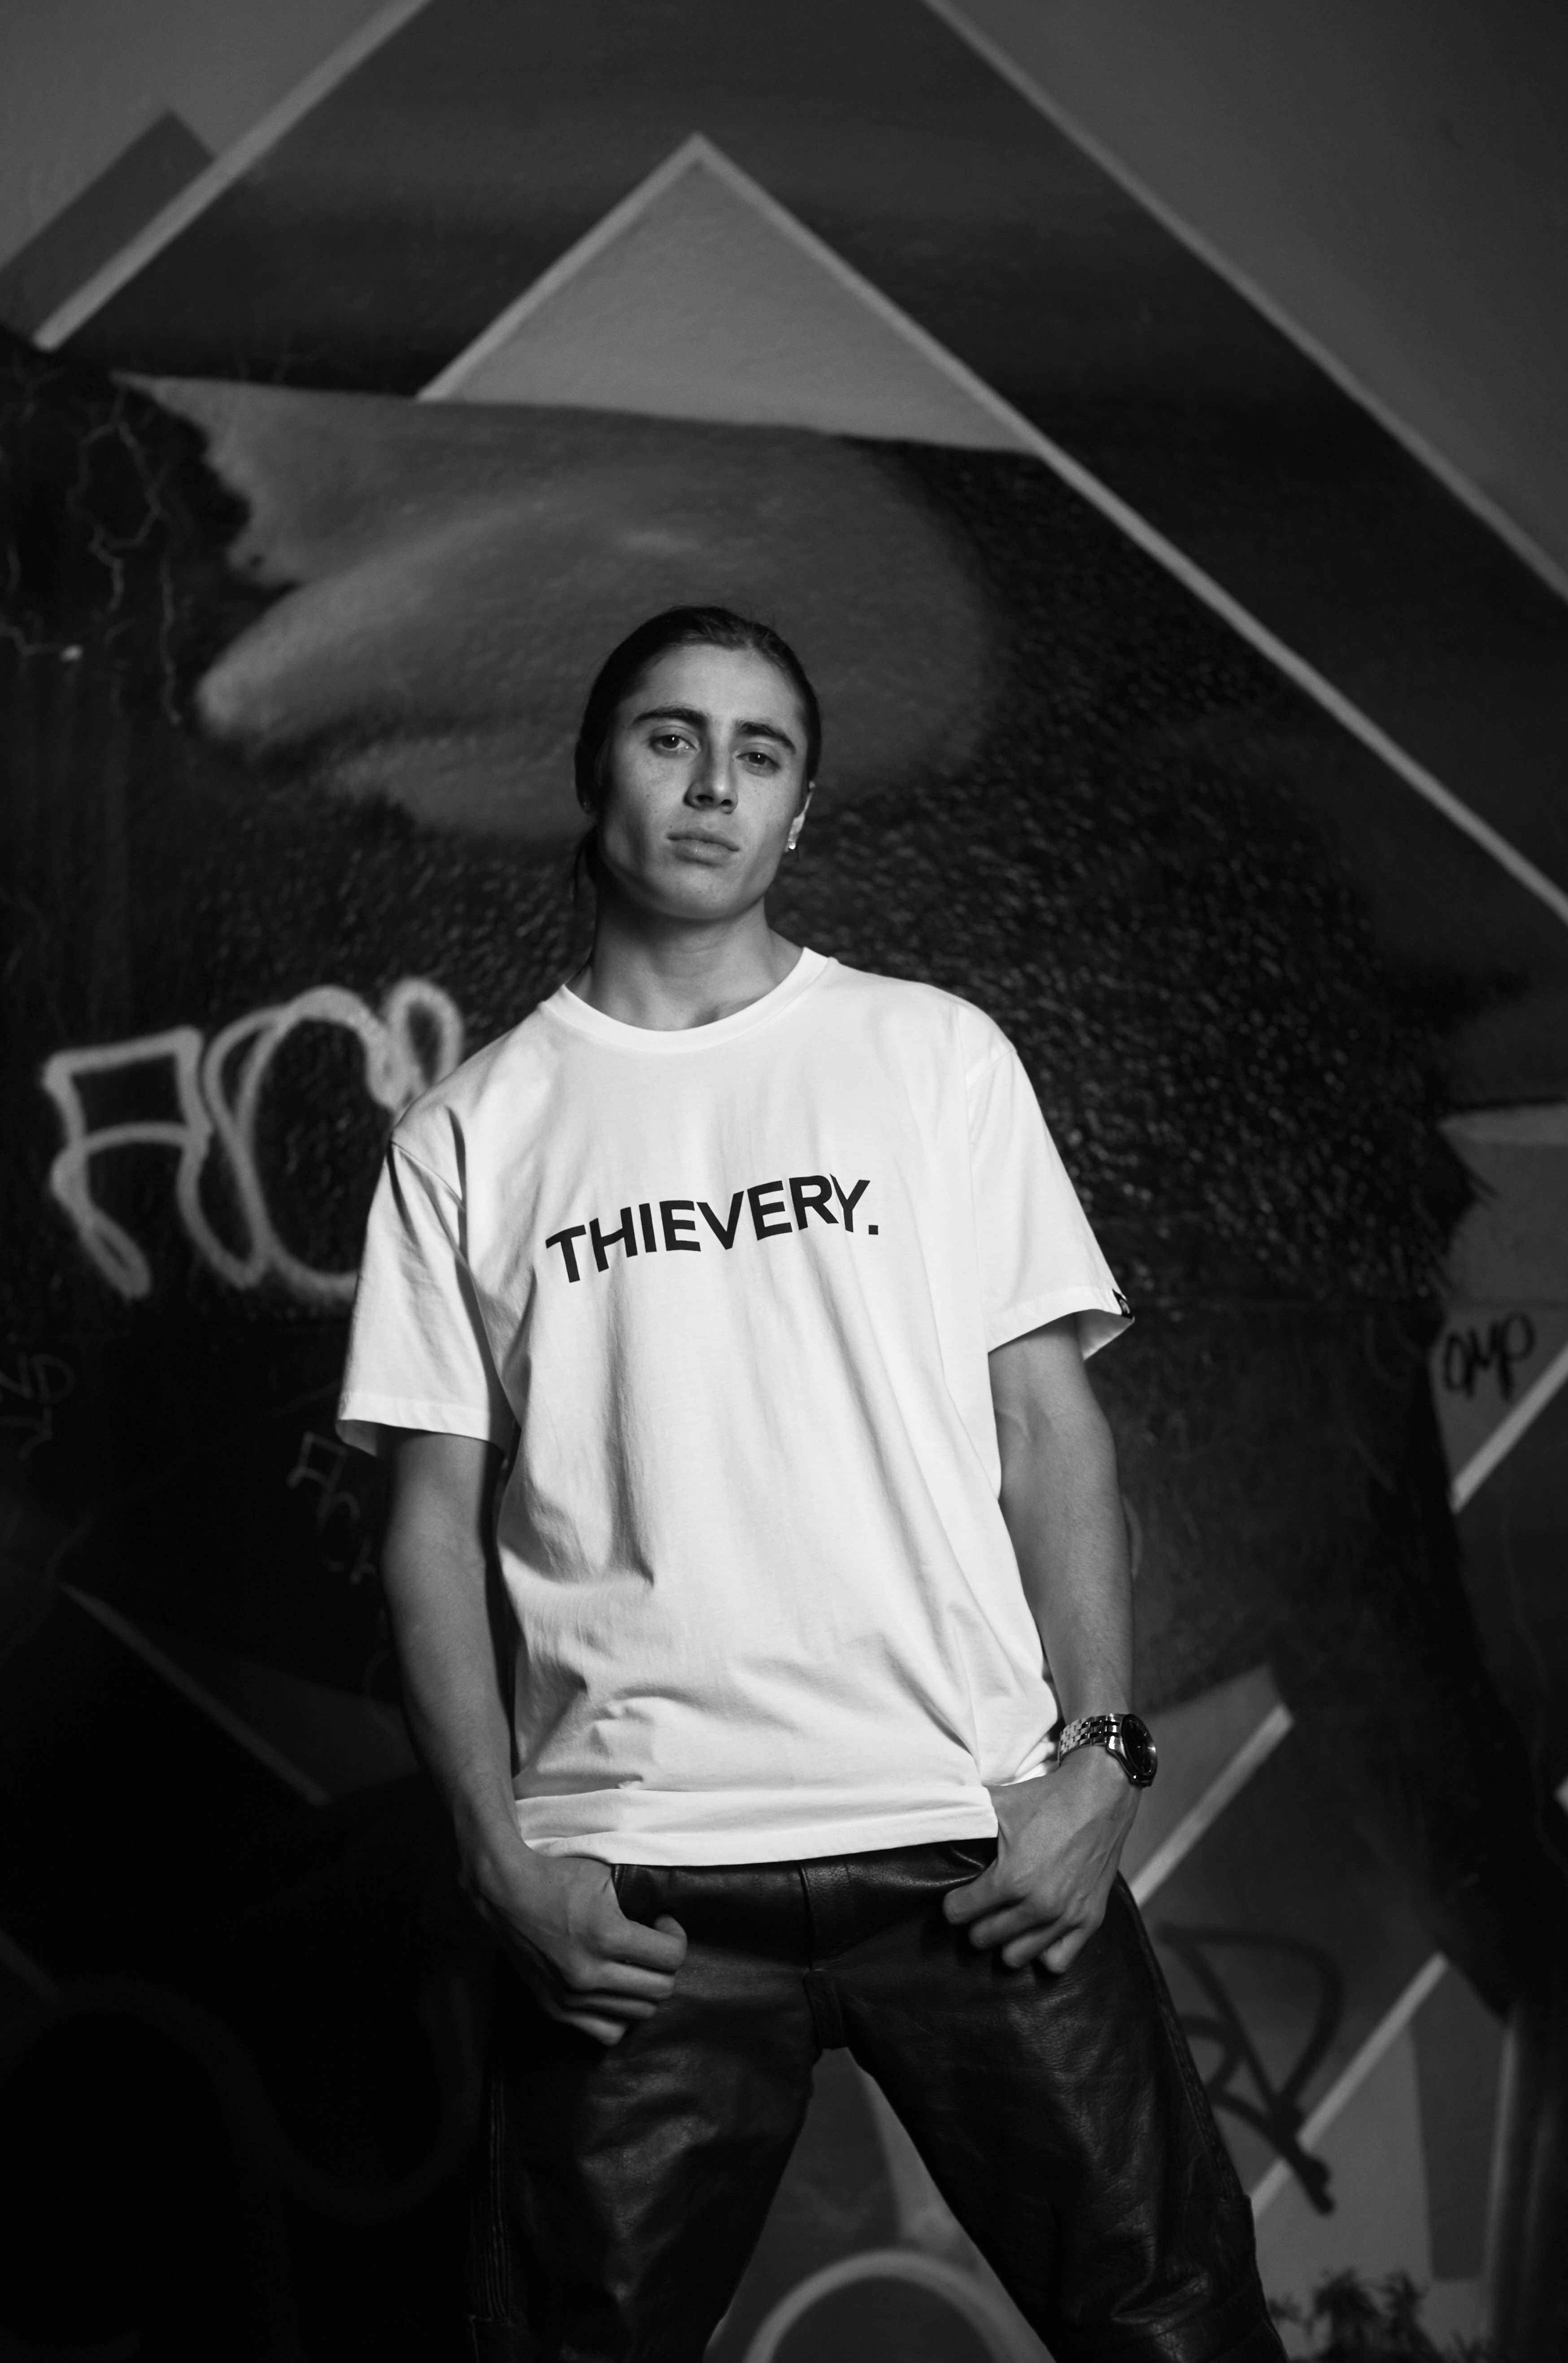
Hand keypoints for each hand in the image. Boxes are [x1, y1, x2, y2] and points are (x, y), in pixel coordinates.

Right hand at [465, 1834, 686, 2045]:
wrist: (505, 1894)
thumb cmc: (558, 1878)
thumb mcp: (606, 1877)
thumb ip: (640, 1900)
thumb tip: (667, 1919)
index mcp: (607, 1936)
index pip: (671, 1957)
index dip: (676, 1937)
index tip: (663, 1923)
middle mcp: (590, 1974)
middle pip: (660, 1990)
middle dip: (665, 1965)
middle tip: (653, 1944)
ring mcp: (572, 1997)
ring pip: (638, 2013)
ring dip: (645, 1990)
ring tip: (634, 1966)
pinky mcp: (557, 2009)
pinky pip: (606, 2032)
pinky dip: (620, 2015)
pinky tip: (615, 1991)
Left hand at [944, 1746, 1138, 1973]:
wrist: (1100, 1796)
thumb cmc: (1045, 1800)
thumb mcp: (996, 1805)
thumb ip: (961, 1817)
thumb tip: (924, 1816)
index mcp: (1011, 1879)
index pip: (960, 1913)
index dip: (953, 1905)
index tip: (956, 1899)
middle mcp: (1039, 1905)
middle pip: (984, 1938)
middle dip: (975, 1924)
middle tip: (979, 1909)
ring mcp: (1067, 1916)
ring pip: (1017, 1956)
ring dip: (1005, 1941)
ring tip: (1005, 1922)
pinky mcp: (1090, 1920)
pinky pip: (1057, 1961)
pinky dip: (1042, 1952)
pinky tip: (1036, 1933)